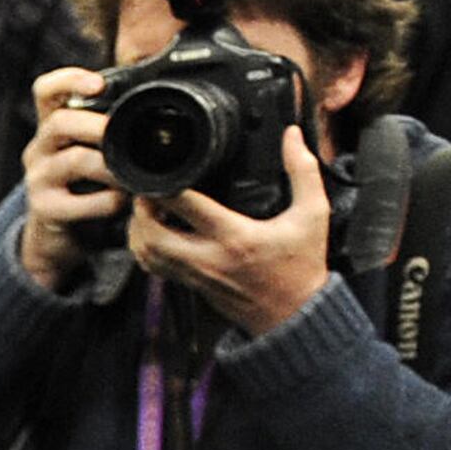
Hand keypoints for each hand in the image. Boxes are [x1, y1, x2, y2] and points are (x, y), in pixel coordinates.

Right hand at [18, 66, 121, 291]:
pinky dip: (107, 201)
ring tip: (128, 175)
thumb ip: (107, 130)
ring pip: (74, 160)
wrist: (57, 239)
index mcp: (51, 129)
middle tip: (122, 135)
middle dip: (97, 125)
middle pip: (60, 122)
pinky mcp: (44, 209)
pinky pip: (80, 202)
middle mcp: (39, 150)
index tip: (97, 85)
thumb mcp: (90, 153)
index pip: (46, 90)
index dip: (68, 80)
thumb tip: (154, 106)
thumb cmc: (83, 190)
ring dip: (109, 165)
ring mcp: (38, 180)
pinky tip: (120, 202)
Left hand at [128, 126, 334, 337]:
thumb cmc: (302, 264)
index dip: (167, 187)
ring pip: (146, 254)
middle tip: (145, 190)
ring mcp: (195, 275)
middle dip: (141, 210)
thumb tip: (292, 135)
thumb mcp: (313, 213)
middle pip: (152, 235)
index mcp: (235, 237)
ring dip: (137, 230)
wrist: (294, 314)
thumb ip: (303, 171)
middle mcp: (208, 258)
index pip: (188, 208)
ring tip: (145, 207)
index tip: (163, 168)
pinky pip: (154, 268)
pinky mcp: (190, 285)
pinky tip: (153, 231)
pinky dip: (144, 248)